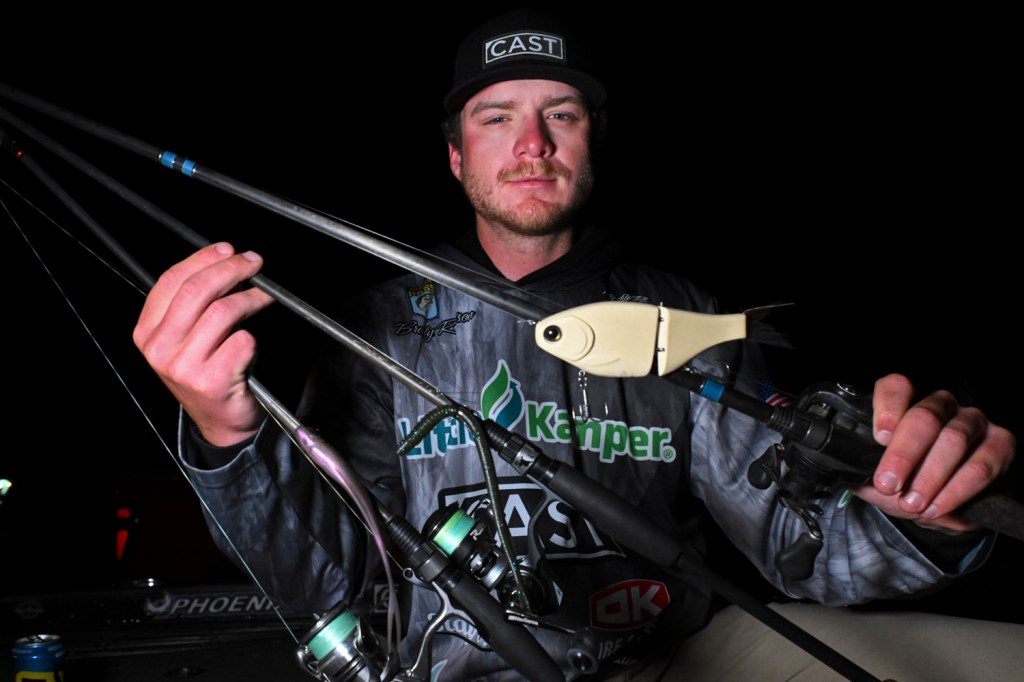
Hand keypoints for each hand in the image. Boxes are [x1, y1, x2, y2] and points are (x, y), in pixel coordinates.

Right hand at [133, 242, 274, 445]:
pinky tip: (253, 340)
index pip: (170, 282)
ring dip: (250, 298)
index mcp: (147, 334)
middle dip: (230, 269)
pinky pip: (241, 341)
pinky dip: (254, 336)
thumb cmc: (209, 373)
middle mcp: (159, 350)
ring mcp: (183, 367)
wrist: (222, 422)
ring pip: (221, 312)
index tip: (226, 249)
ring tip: (263, 296)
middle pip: (196, 291)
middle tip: (253, 263)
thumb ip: (193, 305)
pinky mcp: (211, 381)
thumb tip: (223, 260)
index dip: (201, 259)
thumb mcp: (186, 338)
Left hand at [852, 373, 1015, 531]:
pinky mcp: (1000, 444)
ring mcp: (972, 421)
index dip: (888, 408)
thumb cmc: (908, 484)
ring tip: (912, 503)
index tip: (879, 438)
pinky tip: (938, 507)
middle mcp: (941, 406)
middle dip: (904, 454)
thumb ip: (862, 473)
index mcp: (907, 405)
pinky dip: (956, 490)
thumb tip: (845, 474)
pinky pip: (980, 465)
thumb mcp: (878, 480)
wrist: (946, 507)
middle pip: (924, 417)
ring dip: (930, 476)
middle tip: (888, 483)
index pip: (897, 388)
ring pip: (952, 439)